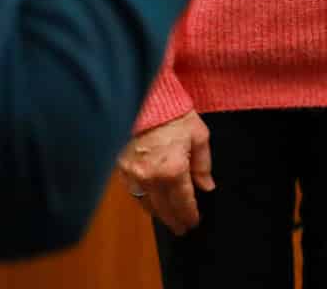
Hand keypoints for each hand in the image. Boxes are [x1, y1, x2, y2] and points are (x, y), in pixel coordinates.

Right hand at [117, 111, 212, 235]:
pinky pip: (133, 192)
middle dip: (174, 220)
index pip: (183, 202)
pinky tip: (151, 202)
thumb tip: (206, 186)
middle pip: (163, 209)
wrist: (145, 99)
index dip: (189, 215)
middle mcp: (151, 178)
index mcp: (173, 170)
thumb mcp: (198, 135)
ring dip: (158, 213)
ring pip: (146, 204)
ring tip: (168, 218)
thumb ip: (203, 164)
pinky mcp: (120, 169)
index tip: (194, 222)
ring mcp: (133, 175)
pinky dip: (144, 200)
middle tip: (182, 228)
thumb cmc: (175, 114)